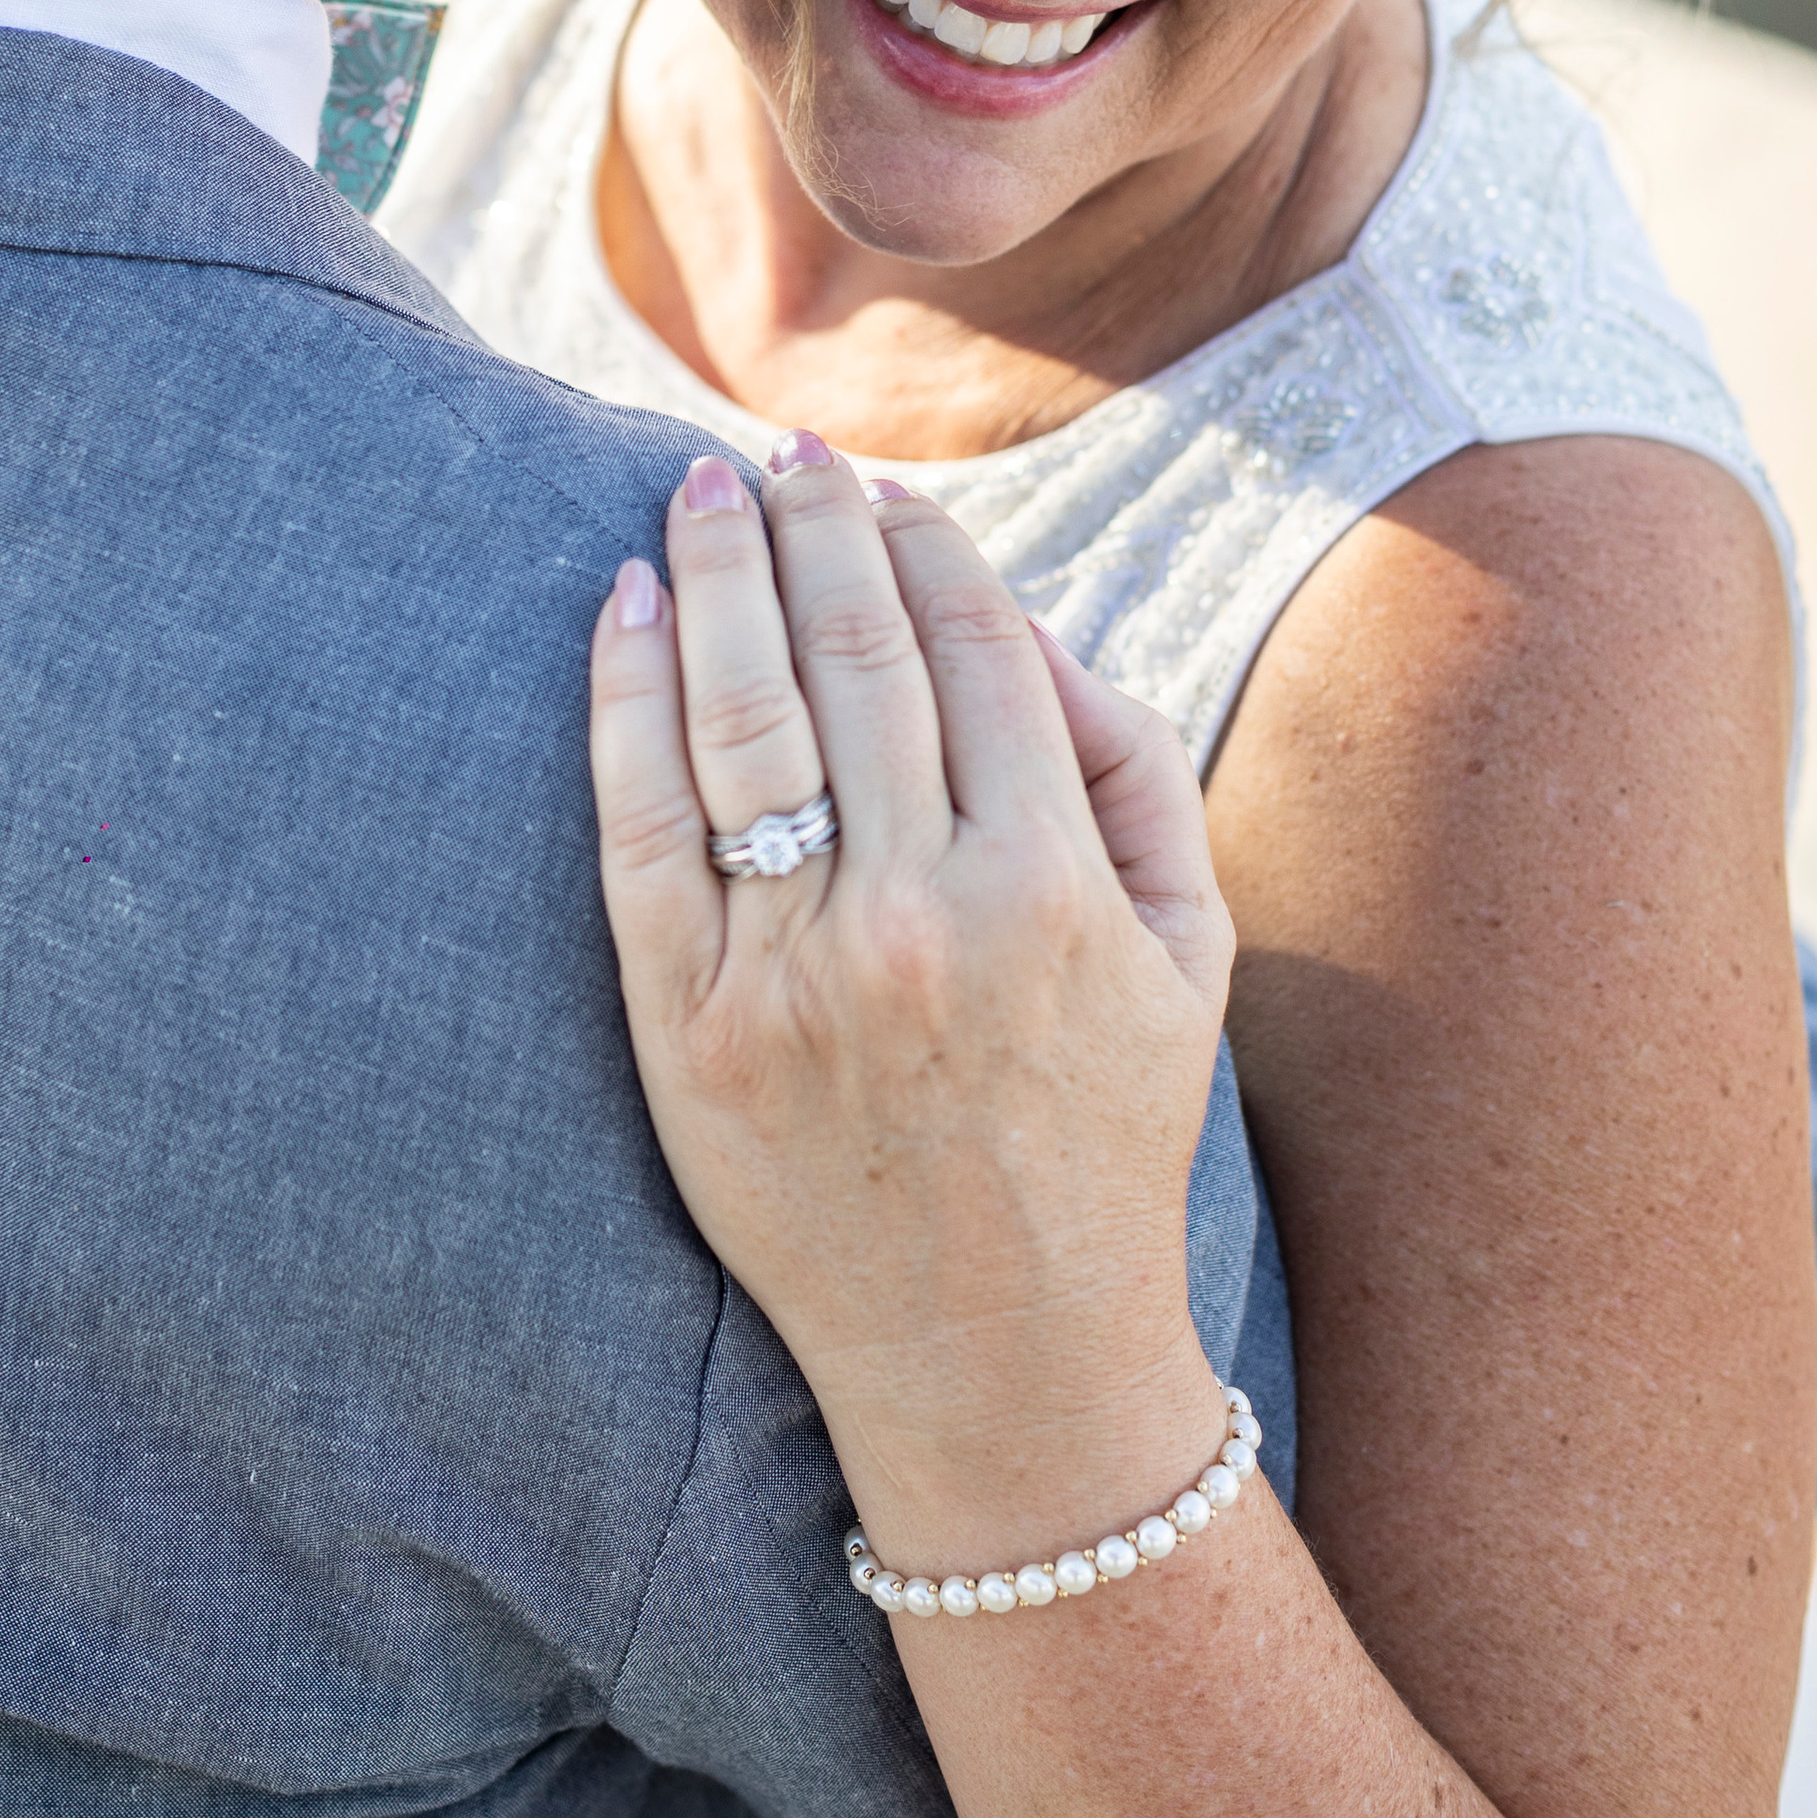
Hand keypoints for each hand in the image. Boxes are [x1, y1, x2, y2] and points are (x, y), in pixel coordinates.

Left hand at [590, 441, 1235, 1566]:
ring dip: (717, 577)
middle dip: (814, 528)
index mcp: (1050, 886)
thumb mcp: (1189, 956)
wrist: (1001, 1366)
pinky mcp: (688, 1030)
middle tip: (783, 452)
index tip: (884, 492)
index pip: (977, 652)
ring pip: (739, 718)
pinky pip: (641, 829)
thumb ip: (1134, 774)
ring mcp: (793, 972)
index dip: (926, 550)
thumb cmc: (1104, 1140)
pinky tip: (627, 611)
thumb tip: (1025, 626)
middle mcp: (918, 913)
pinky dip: (627, 702)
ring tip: (696, 492)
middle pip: (850, 657)